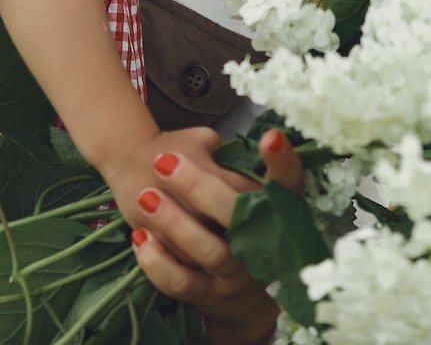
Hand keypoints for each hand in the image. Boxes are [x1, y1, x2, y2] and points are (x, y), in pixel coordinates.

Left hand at [131, 127, 306, 344]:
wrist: (239, 293)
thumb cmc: (233, 222)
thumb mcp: (243, 192)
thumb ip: (236, 168)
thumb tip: (215, 149)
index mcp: (277, 209)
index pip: (289, 182)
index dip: (283, 161)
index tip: (270, 136)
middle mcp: (263, 245)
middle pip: (238, 214)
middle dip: (200, 187)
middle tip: (164, 161)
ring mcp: (236, 273)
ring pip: (210, 251)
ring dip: (175, 223)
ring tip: (146, 196)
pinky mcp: (208, 294)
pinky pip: (181, 283)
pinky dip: (158, 263)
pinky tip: (140, 237)